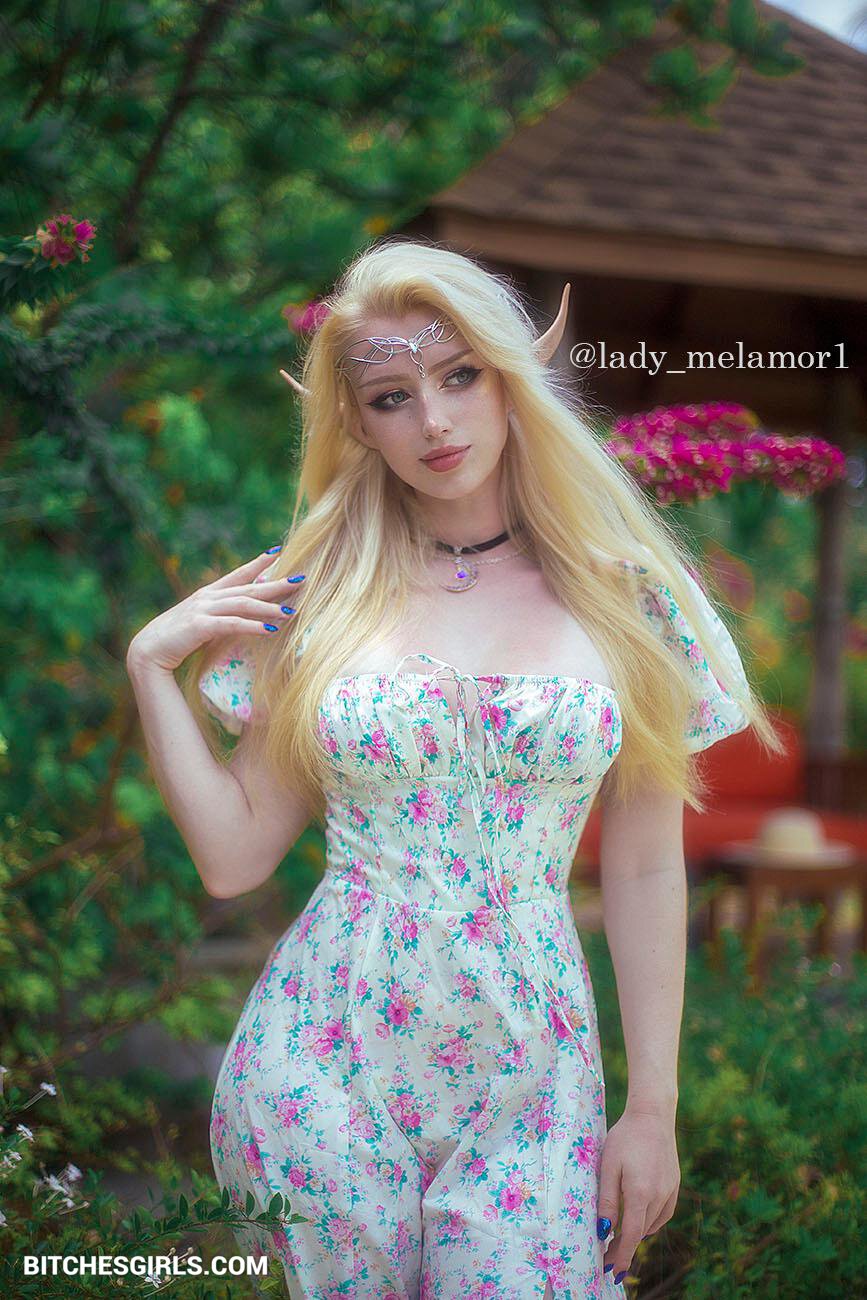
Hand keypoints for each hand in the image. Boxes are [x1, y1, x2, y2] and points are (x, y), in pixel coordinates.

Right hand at [126, 549, 304, 674]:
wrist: (147, 650)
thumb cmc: (175, 640)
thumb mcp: (201, 623)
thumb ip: (220, 615)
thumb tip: (243, 613)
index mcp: (208, 594)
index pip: (238, 574)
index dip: (258, 563)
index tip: (277, 552)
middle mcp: (207, 597)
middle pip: (248, 587)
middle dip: (276, 583)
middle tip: (301, 579)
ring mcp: (203, 609)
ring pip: (243, 604)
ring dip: (269, 608)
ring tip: (292, 612)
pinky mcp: (200, 626)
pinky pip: (232, 624)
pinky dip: (253, 626)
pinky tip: (270, 630)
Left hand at [597, 1101, 679, 1283]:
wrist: (652, 1116)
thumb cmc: (625, 1137)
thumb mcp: (608, 1166)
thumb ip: (607, 1200)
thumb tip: (603, 1231)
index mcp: (640, 1193)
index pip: (630, 1236)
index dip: (620, 1255)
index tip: (611, 1270)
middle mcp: (659, 1197)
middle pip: (640, 1233)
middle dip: (624, 1247)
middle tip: (608, 1257)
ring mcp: (669, 1192)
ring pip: (651, 1224)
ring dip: (636, 1234)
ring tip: (620, 1239)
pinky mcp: (674, 1185)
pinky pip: (663, 1214)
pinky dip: (650, 1221)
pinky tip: (640, 1219)